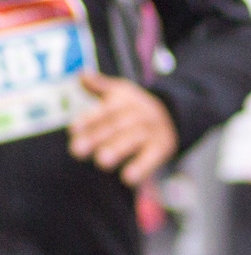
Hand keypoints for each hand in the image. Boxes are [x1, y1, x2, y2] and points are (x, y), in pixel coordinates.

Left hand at [68, 72, 177, 187]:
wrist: (172, 115)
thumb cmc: (134, 106)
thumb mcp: (120, 91)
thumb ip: (100, 85)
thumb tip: (81, 75)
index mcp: (124, 101)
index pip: (104, 111)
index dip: (88, 120)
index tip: (73, 130)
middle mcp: (139, 114)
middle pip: (115, 126)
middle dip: (96, 138)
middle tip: (77, 151)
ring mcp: (151, 132)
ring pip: (131, 141)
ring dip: (117, 151)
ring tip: (101, 162)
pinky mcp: (162, 148)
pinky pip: (151, 158)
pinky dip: (141, 168)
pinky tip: (128, 179)